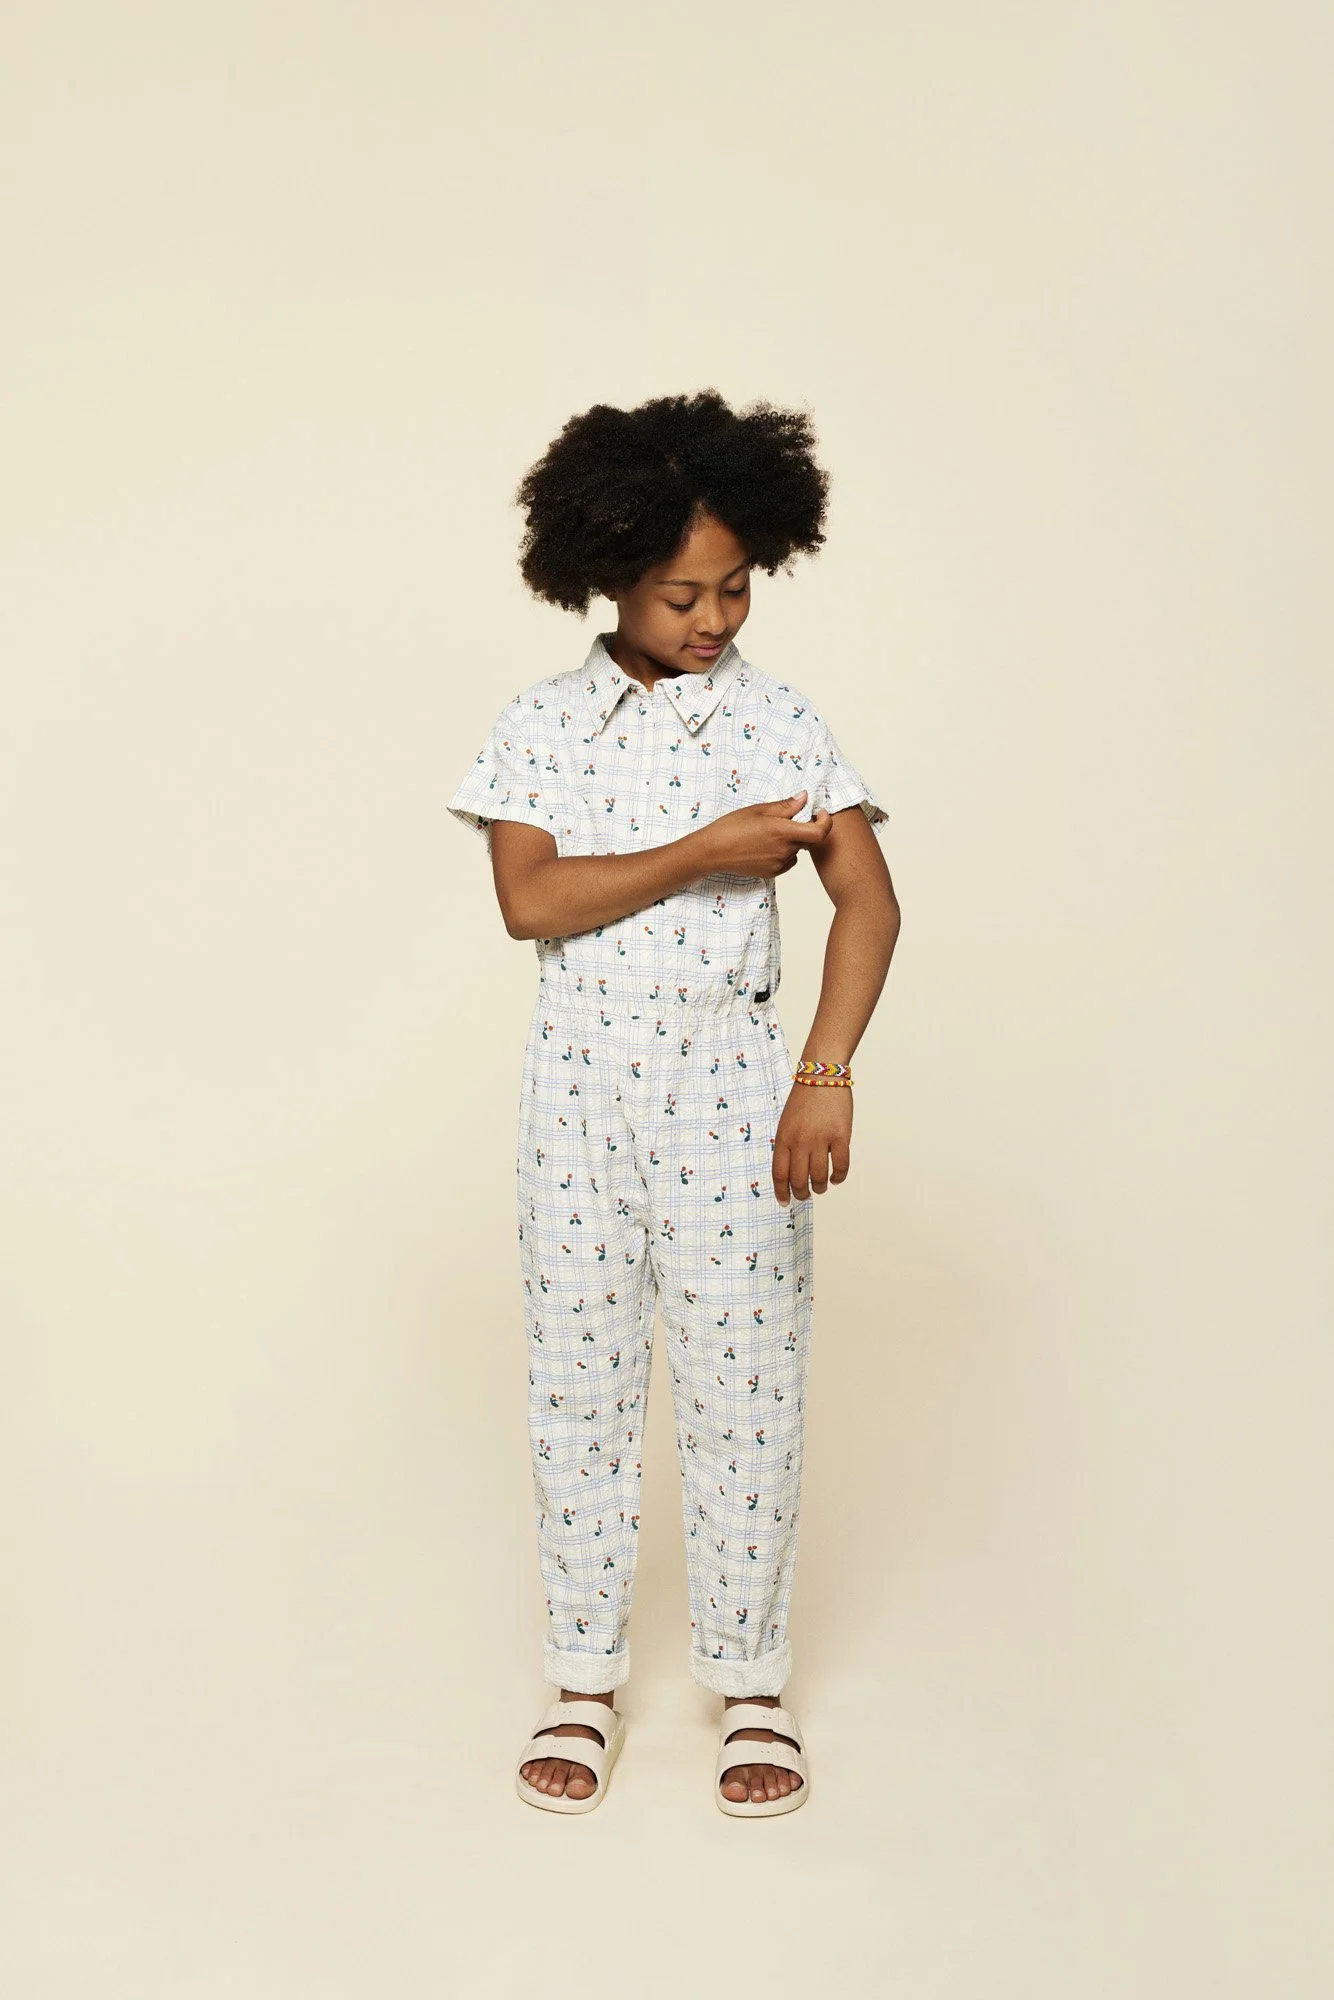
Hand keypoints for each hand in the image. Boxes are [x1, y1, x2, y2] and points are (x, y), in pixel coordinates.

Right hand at [699, 791, 832, 879]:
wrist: (713, 851)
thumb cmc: (732, 827)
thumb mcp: (759, 810)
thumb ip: (786, 806)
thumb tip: (805, 798)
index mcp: (783, 832)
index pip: (820, 832)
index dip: (826, 822)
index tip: (820, 813)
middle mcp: (785, 850)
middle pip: (806, 839)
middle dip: (801, 828)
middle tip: (782, 820)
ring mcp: (779, 864)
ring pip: (795, 851)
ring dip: (790, 842)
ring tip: (766, 835)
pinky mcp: (771, 873)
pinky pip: (786, 861)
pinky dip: (781, 853)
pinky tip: (763, 847)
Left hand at [772, 1080, 851, 1203]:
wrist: (821, 1075)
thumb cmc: (803, 1099)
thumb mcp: (786, 1122)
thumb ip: (787, 1145)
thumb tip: (791, 1172)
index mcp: (783, 1138)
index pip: (779, 1174)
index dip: (781, 1192)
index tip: (784, 1202)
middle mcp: (800, 1141)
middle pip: (798, 1180)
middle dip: (801, 1193)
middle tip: (805, 1195)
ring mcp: (821, 1139)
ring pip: (819, 1176)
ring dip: (820, 1187)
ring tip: (821, 1187)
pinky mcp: (840, 1136)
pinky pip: (840, 1165)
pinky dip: (839, 1176)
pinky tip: (836, 1178)